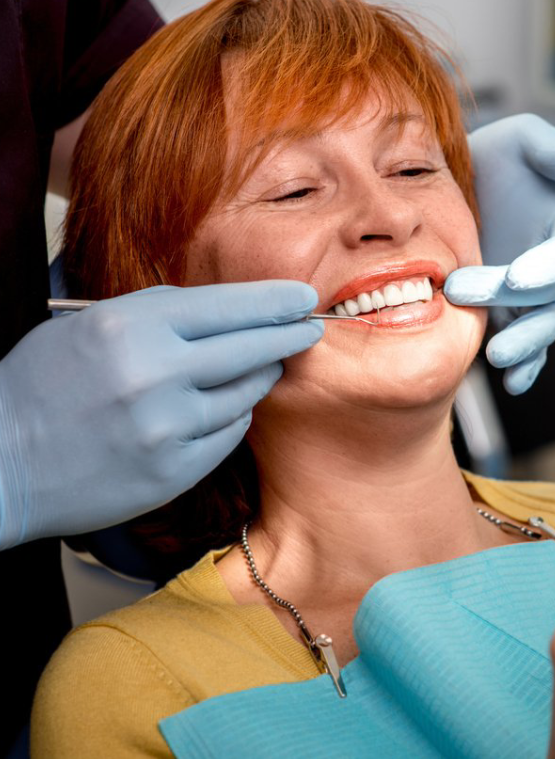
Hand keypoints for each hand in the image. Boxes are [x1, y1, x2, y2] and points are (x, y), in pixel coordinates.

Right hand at [0, 280, 321, 548]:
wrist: (2, 463)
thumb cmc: (43, 387)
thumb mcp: (90, 327)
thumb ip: (157, 314)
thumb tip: (226, 311)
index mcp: (130, 327)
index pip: (227, 306)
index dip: (273, 301)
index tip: (303, 296)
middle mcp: (154, 375)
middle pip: (250, 348)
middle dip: (288, 335)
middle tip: (310, 329)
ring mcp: (166, 427)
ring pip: (245, 393)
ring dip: (260, 376)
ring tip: (265, 365)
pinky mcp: (173, 471)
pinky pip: (228, 434)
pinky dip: (232, 417)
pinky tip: (225, 408)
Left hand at [444, 114, 554, 394]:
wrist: (463, 188)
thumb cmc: (499, 157)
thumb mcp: (522, 138)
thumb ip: (553, 150)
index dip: (547, 268)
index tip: (517, 278)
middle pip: (548, 296)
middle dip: (512, 303)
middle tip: (461, 293)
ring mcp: (540, 296)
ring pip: (541, 328)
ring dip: (523, 346)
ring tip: (497, 358)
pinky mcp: (516, 315)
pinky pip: (528, 347)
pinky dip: (525, 368)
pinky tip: (512, 383)